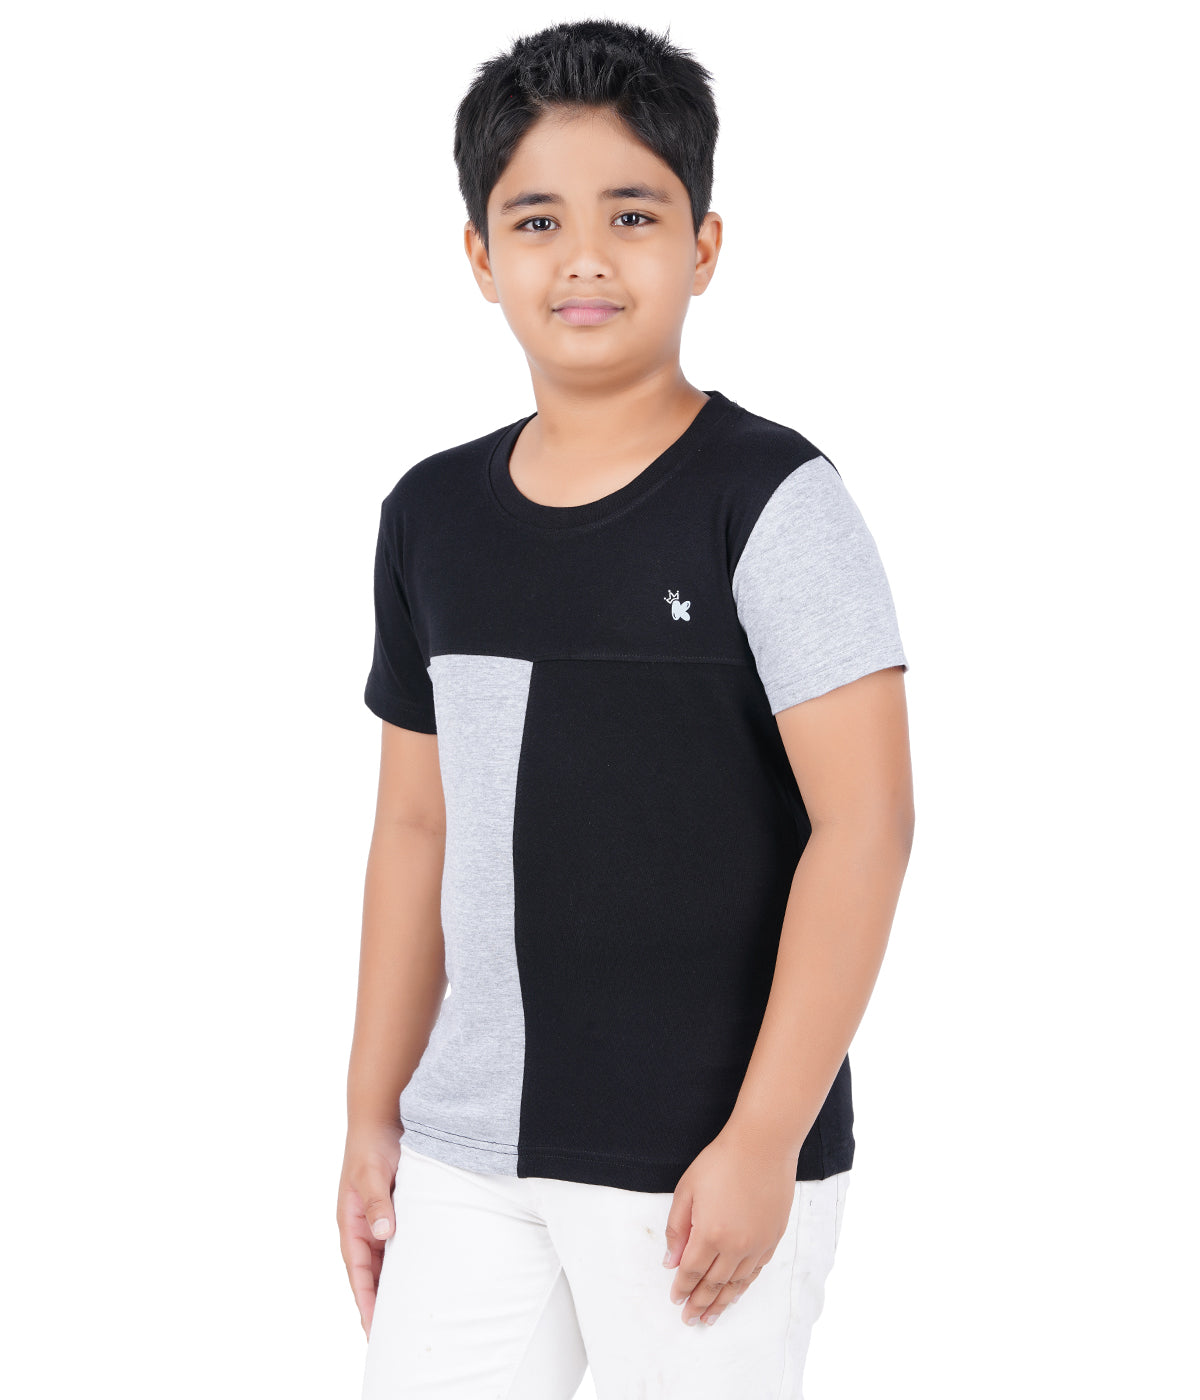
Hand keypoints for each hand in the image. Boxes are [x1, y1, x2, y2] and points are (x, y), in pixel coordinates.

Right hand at [337, 1123, 402, 1338]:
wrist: (381, 1115)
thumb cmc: (372, 1144)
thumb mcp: (372, 1172)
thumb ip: (377, 1202)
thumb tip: (383, 1234)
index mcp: (351, 1223)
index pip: (357, 1272)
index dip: (365, 1301)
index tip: (374, 1329)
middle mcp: (363, 1226)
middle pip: (371, 1274)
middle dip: (380, 1302)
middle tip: (396, 1334)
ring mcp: (379, 1219)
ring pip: (386, 1261)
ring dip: (395, 1284)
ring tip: (411, 1313)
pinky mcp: (395, 1209)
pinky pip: (400, 1243)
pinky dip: (408, 1261)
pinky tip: (424, 1274)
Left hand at [662, 1127, 798, 1326]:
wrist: (763, 1146)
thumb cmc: (721, 1162)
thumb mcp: (687, 1190)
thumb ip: (676, 1229)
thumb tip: (671, 1262)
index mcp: (710, 1234)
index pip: (692, 1272)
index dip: (682, 1288)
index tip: (675, 1300)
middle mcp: (735, 1246)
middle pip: (714, 1284)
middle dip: (699, 1304)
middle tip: (690, 1319)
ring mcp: (757, 1244)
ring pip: (736, 1284)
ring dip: (722, 1303)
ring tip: (711, 1317)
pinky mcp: (772, 1238)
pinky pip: (755, 1272)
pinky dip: (743, 1287)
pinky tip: (736, 1293)